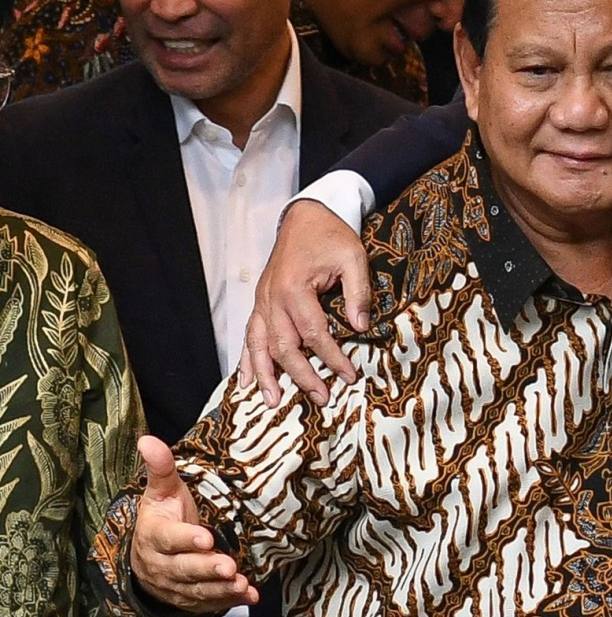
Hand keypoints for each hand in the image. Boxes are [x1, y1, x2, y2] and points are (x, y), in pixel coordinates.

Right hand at [130, 436, 257, 613]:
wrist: (147, 559)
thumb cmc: (163, 519)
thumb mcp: (161, 492)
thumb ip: (161, 469)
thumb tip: (147, 439)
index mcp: (155, 536)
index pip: (169, 539)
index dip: (185, 540)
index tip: (206, 538)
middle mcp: (163, 565)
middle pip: (184, 569)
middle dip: (207, 569)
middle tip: (229, 566)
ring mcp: (176, 586)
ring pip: (197, 590)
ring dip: (220, 589)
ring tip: (241, 583)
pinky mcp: (190, 599)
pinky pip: (209, 603)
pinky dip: (229, 601)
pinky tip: (250, 595)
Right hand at [239, 199, 368, 405]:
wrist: (307, 215)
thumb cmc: (331, 236)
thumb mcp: (353, 258)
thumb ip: (358, 293)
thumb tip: (361, 327)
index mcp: (295, 288)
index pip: (314, 334)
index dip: (333, 358)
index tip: (350, 377)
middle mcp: (272, 298)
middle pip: (283, 346)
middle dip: (301, 375)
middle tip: (321, 398)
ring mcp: (262, 300)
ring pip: (258, 344)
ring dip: (265, 375)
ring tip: (273, 401)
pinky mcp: (260, 301)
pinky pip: (249, 334)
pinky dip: (246, 359)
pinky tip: (246, 381)